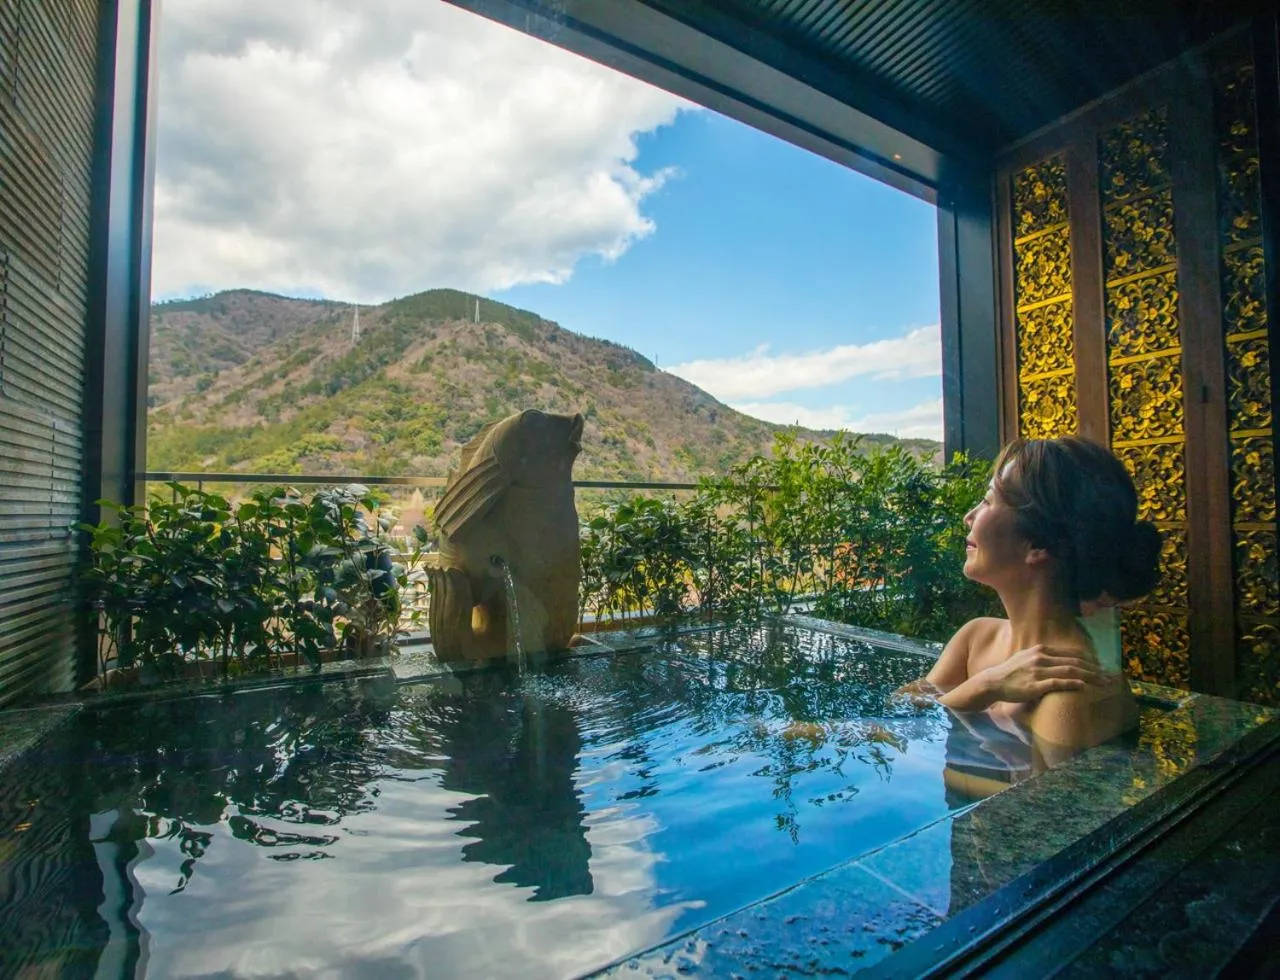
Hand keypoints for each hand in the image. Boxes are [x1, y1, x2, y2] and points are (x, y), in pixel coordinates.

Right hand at [980, 645, 1103, 702]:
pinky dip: (1072, 684)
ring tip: (1102, 682)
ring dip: (1089, 676)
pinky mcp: (1036, 685)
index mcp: (1041, 650)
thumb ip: (1043, 658)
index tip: (1101, 666)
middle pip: (1074, 662)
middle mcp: (1041, 658)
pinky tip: (1083, 686)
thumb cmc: (1011, 673)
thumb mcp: (1026, 658)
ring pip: (1070, 672)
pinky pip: (1058, 683)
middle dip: (1094, 668)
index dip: (1088, 660)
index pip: (1071, 654)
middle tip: (1108, 675)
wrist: (993, 682)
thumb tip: (1059, 663)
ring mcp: (1038, 671)